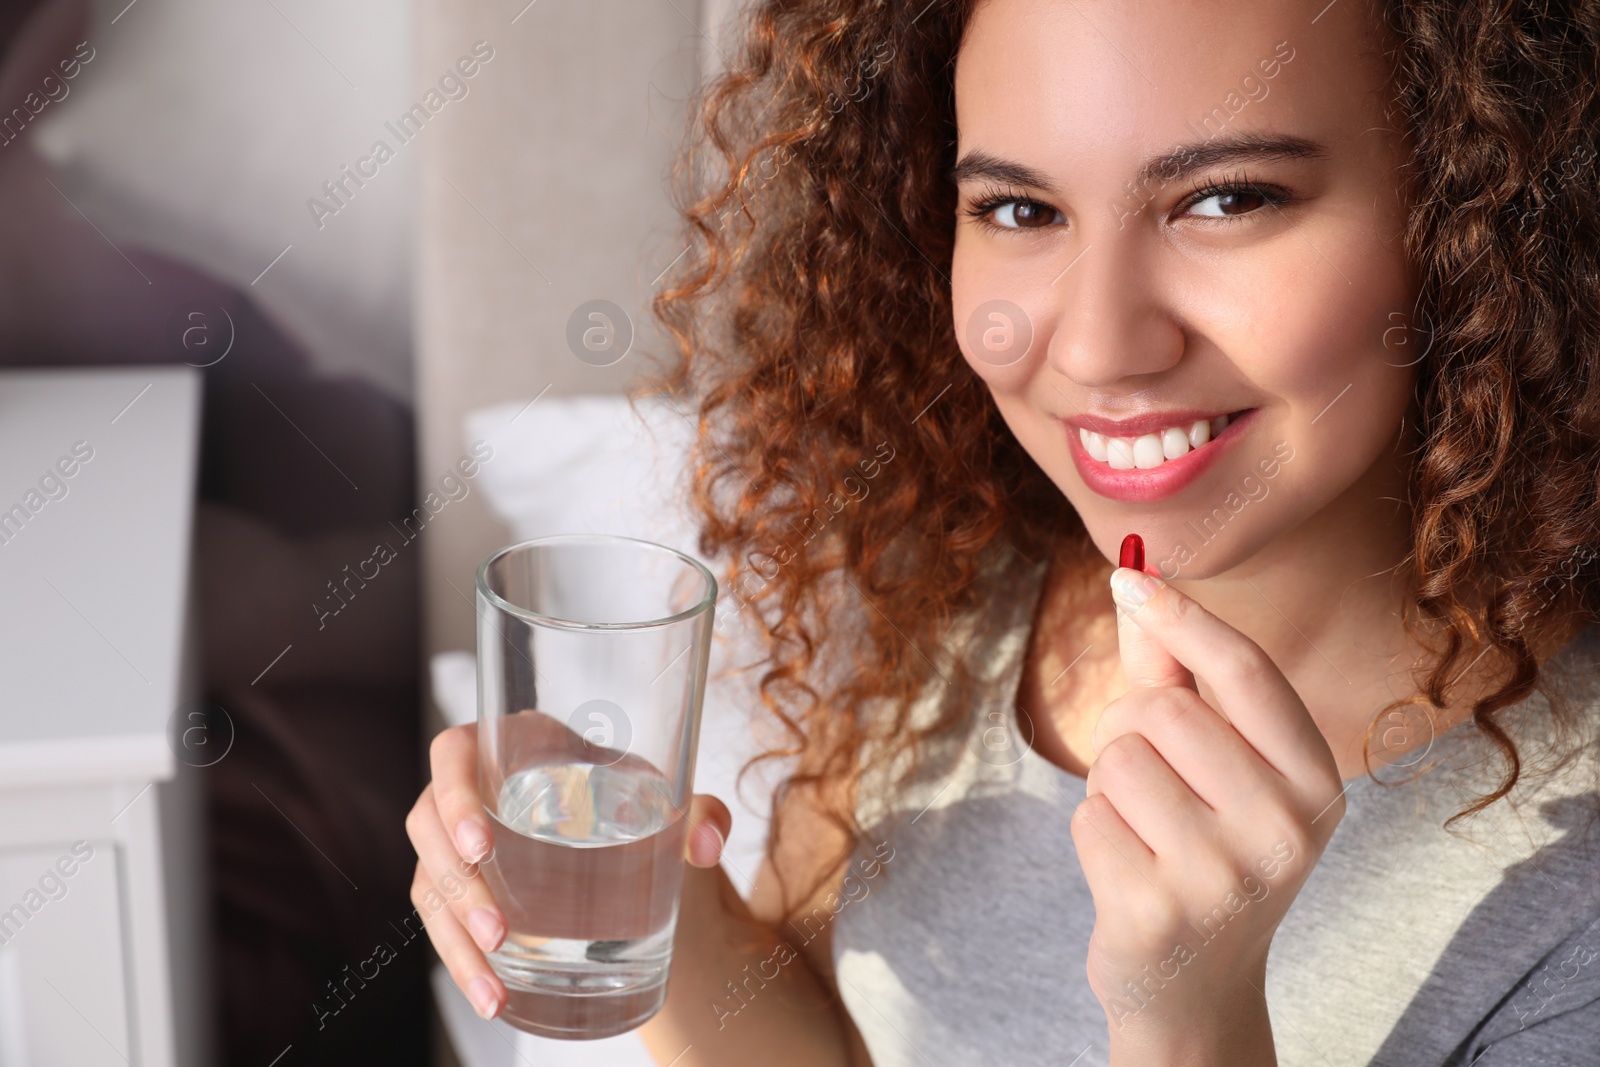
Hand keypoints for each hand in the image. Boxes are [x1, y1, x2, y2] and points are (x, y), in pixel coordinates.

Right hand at [404, 722, 733, 1020]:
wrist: (620, 833)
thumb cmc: (629, 797)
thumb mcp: (663, 796)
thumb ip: (700, 810)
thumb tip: (708, 842)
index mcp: (510, 745)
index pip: (454, 754)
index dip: (456, 796)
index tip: (484, 847)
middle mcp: (469, 787)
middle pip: (429, 828)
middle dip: (459, 887)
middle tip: (501, 932)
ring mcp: (453, 839)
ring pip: (429, 884)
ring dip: (454, 939)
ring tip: (494, 989)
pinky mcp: (455, 884)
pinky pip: (438, 920)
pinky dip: (460, 960)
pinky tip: (491, 995)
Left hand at [1068, 567, 1345, 1059]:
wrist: (1197, 986)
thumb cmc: (1204, 849)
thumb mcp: (1215, 763)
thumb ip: (1176, 674)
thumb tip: (1135, 582)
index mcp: (1317, 782)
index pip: (1248, 672)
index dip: (1184, 617)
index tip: (1132, 576)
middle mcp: (1286, 829)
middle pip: (1164, 712)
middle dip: (1133, 731)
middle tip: (1152, 782)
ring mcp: (1225, 876)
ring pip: (1119, 760)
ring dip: (1111, 788)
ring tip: (1145, 831)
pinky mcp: (1158, 910)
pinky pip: (1088, 818)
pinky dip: (1093, 833)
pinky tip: (1128, 872)